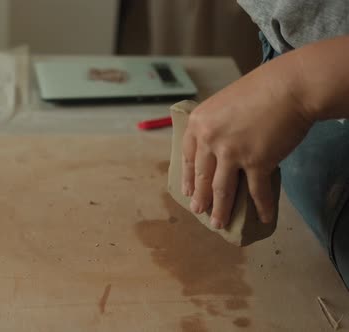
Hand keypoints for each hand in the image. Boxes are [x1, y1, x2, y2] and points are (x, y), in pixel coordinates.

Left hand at [182, 56, 312, 227]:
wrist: (290, 86)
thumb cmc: (261, 89)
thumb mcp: (225, 103)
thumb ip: (217, 125)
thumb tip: (220, 147)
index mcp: (198, 123)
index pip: (187, 156)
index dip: (188, 176)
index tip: (187, 190)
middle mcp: (209, 140)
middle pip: (202, 176)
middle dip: (200, 198)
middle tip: (198, 211)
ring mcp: (231, 153)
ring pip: (222, 189)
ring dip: (221, 209)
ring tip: (219, 223)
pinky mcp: (256, 162)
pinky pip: (256, 191)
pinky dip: (261, 207)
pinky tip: (262, 218)